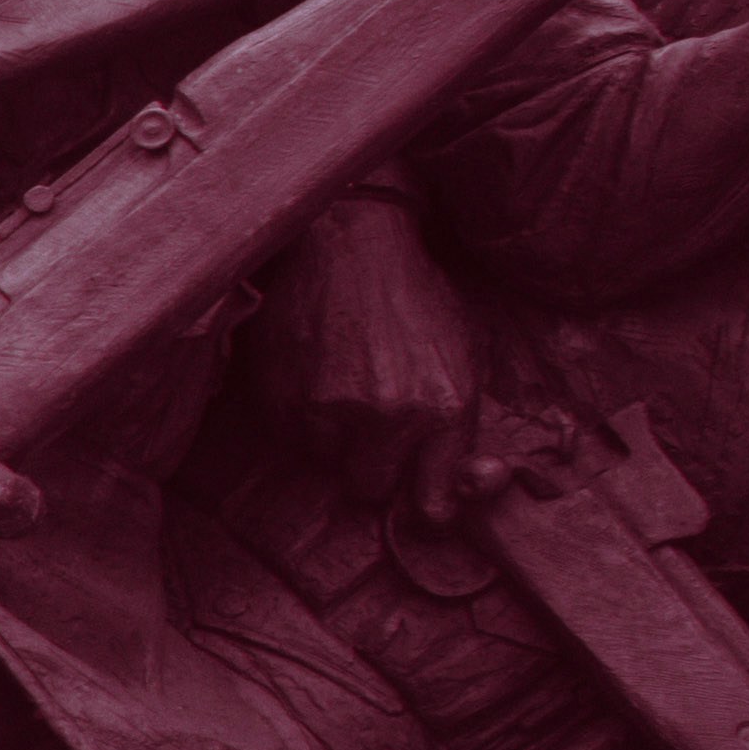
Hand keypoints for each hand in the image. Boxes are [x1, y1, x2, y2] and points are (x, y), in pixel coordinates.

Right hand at [263, 203, 492, 533]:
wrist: (346, 242)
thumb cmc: (413, 295)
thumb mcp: (462, 354)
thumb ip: (459, 424)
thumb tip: (468, 480)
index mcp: (445, 406)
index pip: (433, 505)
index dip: (427, 507)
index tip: (424, 498)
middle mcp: (389, 417)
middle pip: (368, 489)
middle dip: (372, 465)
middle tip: (374, 426)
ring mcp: (328, 411)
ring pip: (323, 464)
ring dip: (332, 440)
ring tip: (339, 388)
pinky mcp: (280, 400)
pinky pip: (289, 438)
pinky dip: (299, 418)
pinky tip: (311, 375)